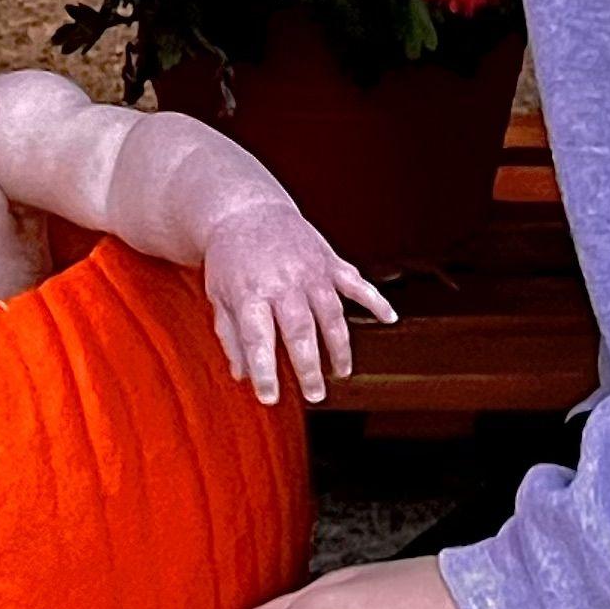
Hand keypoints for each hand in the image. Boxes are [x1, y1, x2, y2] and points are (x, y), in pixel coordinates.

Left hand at [198, 199, 394, 405]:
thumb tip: (243, 377)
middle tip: (316, 395)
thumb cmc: (230, 260)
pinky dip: (375, 299)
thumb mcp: (220, 296)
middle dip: (309, 367)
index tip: (270, 398)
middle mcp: (282, 282)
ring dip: (339, 347)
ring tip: (341, 373)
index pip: (258, 340)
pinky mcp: (328, 260)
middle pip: (300, 331)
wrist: (246, 210)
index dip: (265, 371)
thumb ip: (231, 336)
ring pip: (331, 314)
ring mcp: (309, 270)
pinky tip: (389, 318)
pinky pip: (356, 282)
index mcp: (250, 292)